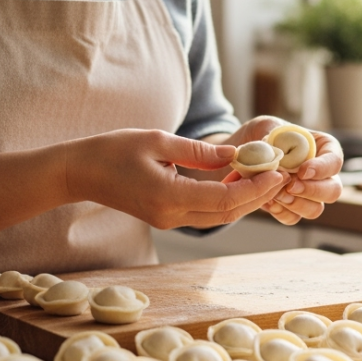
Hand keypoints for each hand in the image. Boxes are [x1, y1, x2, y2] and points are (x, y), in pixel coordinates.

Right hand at [66, 128, 288, 229]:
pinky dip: (227, 199)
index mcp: (168, 196)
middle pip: (227, 213)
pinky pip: (205, 212)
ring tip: (267, 177)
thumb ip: (198, 151)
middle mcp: (171, 215)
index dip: (255, 188)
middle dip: (258, 195)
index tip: (277, 172)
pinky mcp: (166, 217)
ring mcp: (169, 220)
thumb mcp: (157, 140)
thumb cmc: (113, 150)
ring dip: (245, 199)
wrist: (80, 172)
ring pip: (219, 216)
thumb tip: (236, 154)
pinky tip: (239, 180)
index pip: (224, 199)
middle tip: (281, 175)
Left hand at [220, 117, 344, 225]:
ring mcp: (309, 194)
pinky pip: (293, 218)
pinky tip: (267, 201)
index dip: (322, 169)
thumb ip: (274, 136)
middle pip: (333, 191)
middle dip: (312, 191)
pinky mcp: (292, 207)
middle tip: (290, 186)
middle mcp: (322, 174)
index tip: (303, 171)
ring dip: (296, 204)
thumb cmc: (263, 134)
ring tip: (275, 193)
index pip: (335, 161)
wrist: (245, 155)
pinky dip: (281, 212)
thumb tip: (275, 152)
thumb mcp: (268, 126)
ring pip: (316, 209)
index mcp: (323, 148)